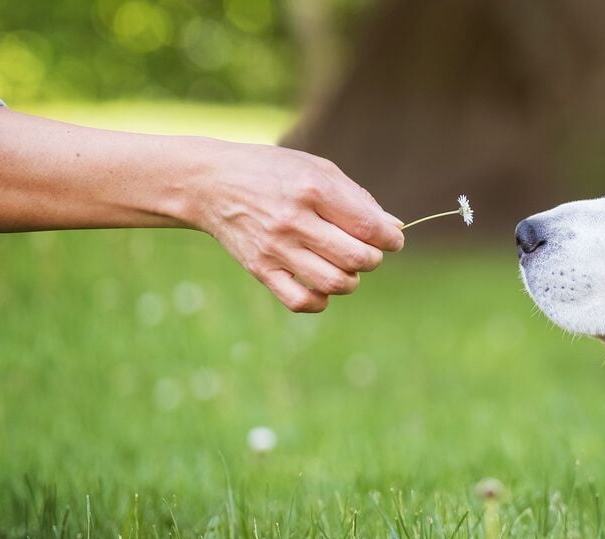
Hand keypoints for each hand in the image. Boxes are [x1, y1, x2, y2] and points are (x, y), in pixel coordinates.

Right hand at [183, 139, 403, 311]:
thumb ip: (358, 199)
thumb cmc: (273, 173)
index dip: (391, 239)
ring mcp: (275, 248)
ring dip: (351, 280)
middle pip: (357, 258)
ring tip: (344, 266)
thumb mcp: (317, 169)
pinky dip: (321, 300)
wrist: (210, 183)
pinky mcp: (260, 270)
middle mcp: (294, 220)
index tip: (391, 239)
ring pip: (334, 283)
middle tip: (366, 251)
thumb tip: (394, 228)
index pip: (369, 227)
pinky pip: (301, 302)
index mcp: (313, 189)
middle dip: (373, 258)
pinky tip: (321, 283)